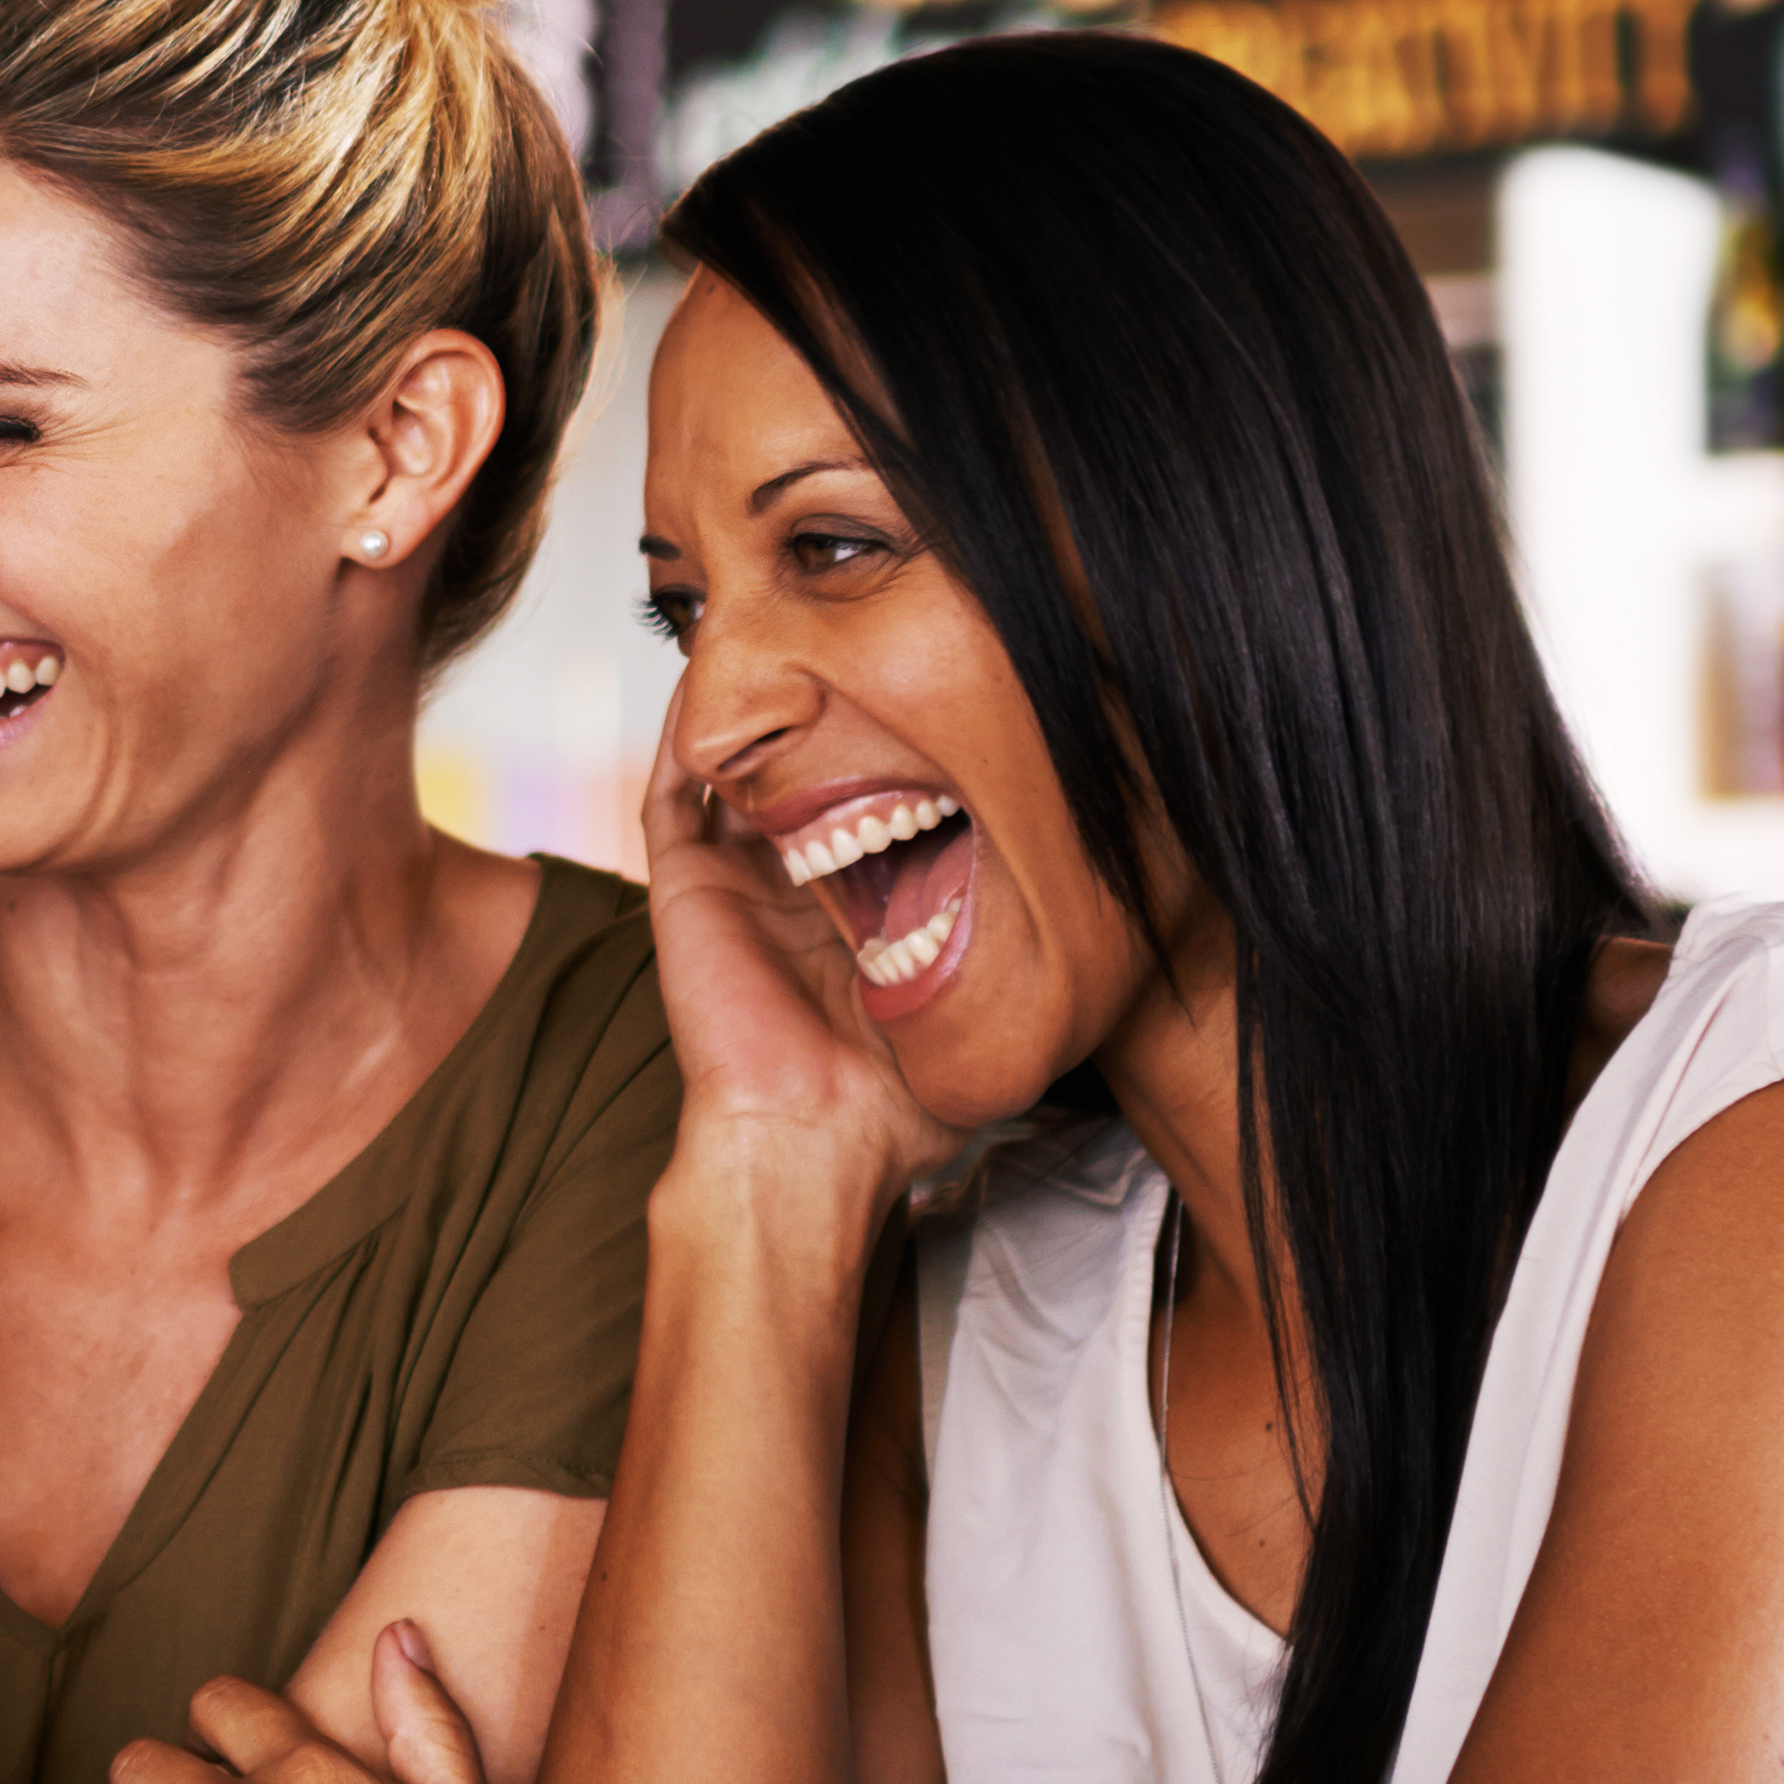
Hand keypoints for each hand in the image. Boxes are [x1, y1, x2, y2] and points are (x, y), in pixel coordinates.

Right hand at [640, 680, 970, 1206]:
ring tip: (787, 643)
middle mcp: (791, 890)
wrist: (812, 1141)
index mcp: (855, 915)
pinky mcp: (686, 884)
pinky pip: (674, 792)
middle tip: (854, 647)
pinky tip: (723, 684)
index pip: (871, 810)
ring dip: (754, 710)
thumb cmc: (899, 1104)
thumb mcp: (981, 1011)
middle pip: (800, 775)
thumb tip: (1109, 901)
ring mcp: (736, 883)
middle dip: (821, 712)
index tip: (937, 696)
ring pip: (735, 770)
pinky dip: (687, 735)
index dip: (894, 753)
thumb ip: (1017, 957)